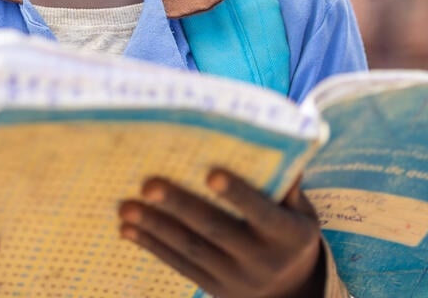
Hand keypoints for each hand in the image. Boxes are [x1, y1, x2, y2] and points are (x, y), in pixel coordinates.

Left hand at [119, 170, 323, 297]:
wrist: (290, 292)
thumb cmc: (291, 233)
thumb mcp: (302, 213)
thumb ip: (287, 186)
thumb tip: (279, 145)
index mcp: (288, 236)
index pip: (261, 213)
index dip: (238, 194)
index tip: (211, 173)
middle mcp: (261, 260)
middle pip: (215, 230)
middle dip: (179, 206)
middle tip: (148, 185)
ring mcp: (235, 278)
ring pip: (190, 249)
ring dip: (155, 227)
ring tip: (126, 207)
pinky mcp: (213, 288)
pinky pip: (180, 265)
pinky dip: (152, 246)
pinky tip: (128, 229)